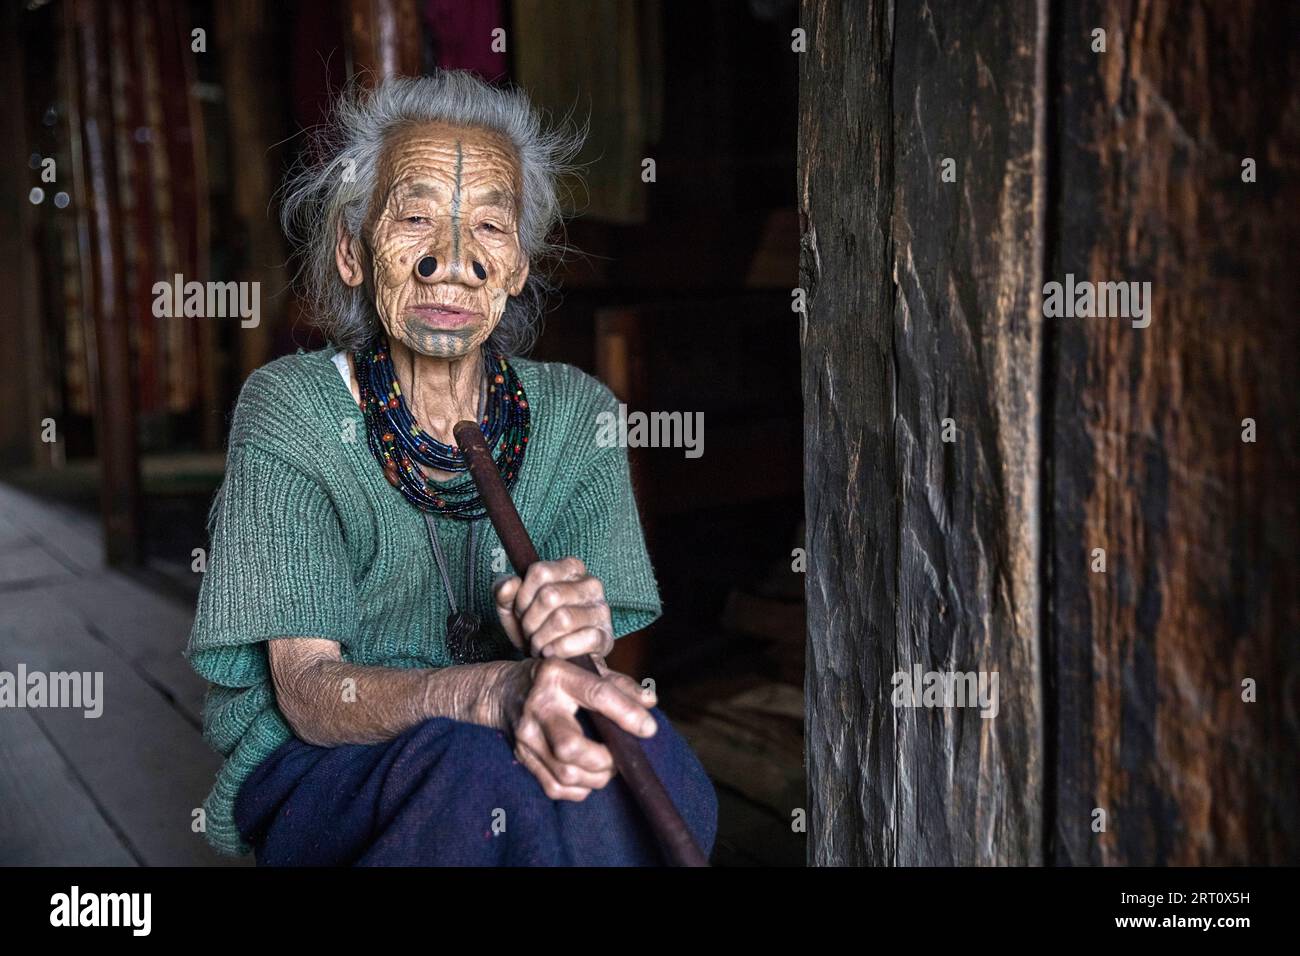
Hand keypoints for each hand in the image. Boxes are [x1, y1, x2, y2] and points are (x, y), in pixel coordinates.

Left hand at [492, 557, 613, 661]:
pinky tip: (551, 654)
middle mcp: (591, 584)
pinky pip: (583, 640)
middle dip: (531, 621)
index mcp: (570, 568)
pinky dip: (559, 650)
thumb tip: (509, 584)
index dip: (523, 596)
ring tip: (538, 646)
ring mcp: (601, 610)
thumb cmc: (537, 627)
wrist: (555, 660)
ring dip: (542, 639)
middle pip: (550, 596)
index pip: (540, 572)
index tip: (521, 612)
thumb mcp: (513, 607)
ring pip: (563, 619)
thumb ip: (504, 591)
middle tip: (529, 633)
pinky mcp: (606, 636)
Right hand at [498, 656, 658, 799]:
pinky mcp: (522, 755)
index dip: (626, 714)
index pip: (597, 694)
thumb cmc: (555, 678)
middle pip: (570, 747)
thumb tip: (650, 702)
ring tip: (607, 767)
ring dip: (596, 778)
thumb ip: (618, 684)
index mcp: (558, 675)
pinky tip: (588, 776)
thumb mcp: (584, 669)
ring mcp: (527, 734)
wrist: (502, 689)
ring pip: (565, 773)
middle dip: (603, 760)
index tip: (648, 730)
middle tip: (618, 757)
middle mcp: (539, 705)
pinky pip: (554, 787)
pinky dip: (578, 790)